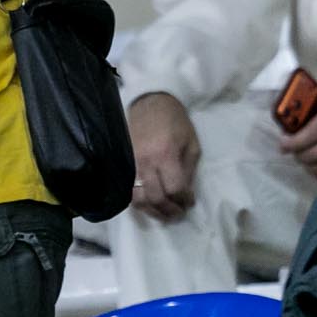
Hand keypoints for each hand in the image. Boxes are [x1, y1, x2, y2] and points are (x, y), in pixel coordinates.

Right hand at [128, 93, 200, 220]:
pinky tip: (150, 202)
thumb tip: (185, 194)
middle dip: (169, 211)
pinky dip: (140, 201)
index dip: (183, 201)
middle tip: (178, 213)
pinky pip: (129, 190)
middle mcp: (146, 162)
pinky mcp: (124, 163)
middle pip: (155, 198)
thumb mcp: (192, 143)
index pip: (174, 189)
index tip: (190, 202)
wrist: (150, 103)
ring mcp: (131, 163)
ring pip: (138, 198)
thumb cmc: (175, 121)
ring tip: (163, 212)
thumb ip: (189, 170)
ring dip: (152, 210)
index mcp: (166, 155)